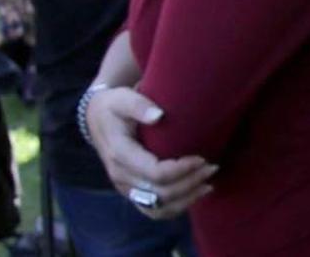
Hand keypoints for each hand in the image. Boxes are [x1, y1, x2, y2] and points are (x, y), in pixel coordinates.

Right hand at [86, 87, 216, 219]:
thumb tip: (158, 115)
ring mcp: (125, 187)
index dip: (182, 169)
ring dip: (186, 199)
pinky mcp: (132, 192)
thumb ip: (139, 105)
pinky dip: (176, 208)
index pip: (154, 172)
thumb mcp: (122, 98)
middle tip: (212, 167)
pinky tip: (195, 195)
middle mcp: (120, 176)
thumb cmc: (114, 107)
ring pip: (158, 208)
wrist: (96, 119)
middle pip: (160, 192)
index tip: (202, 158)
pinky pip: (153, 211)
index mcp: (119, 154)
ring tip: (208, 184)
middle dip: (190, 182)